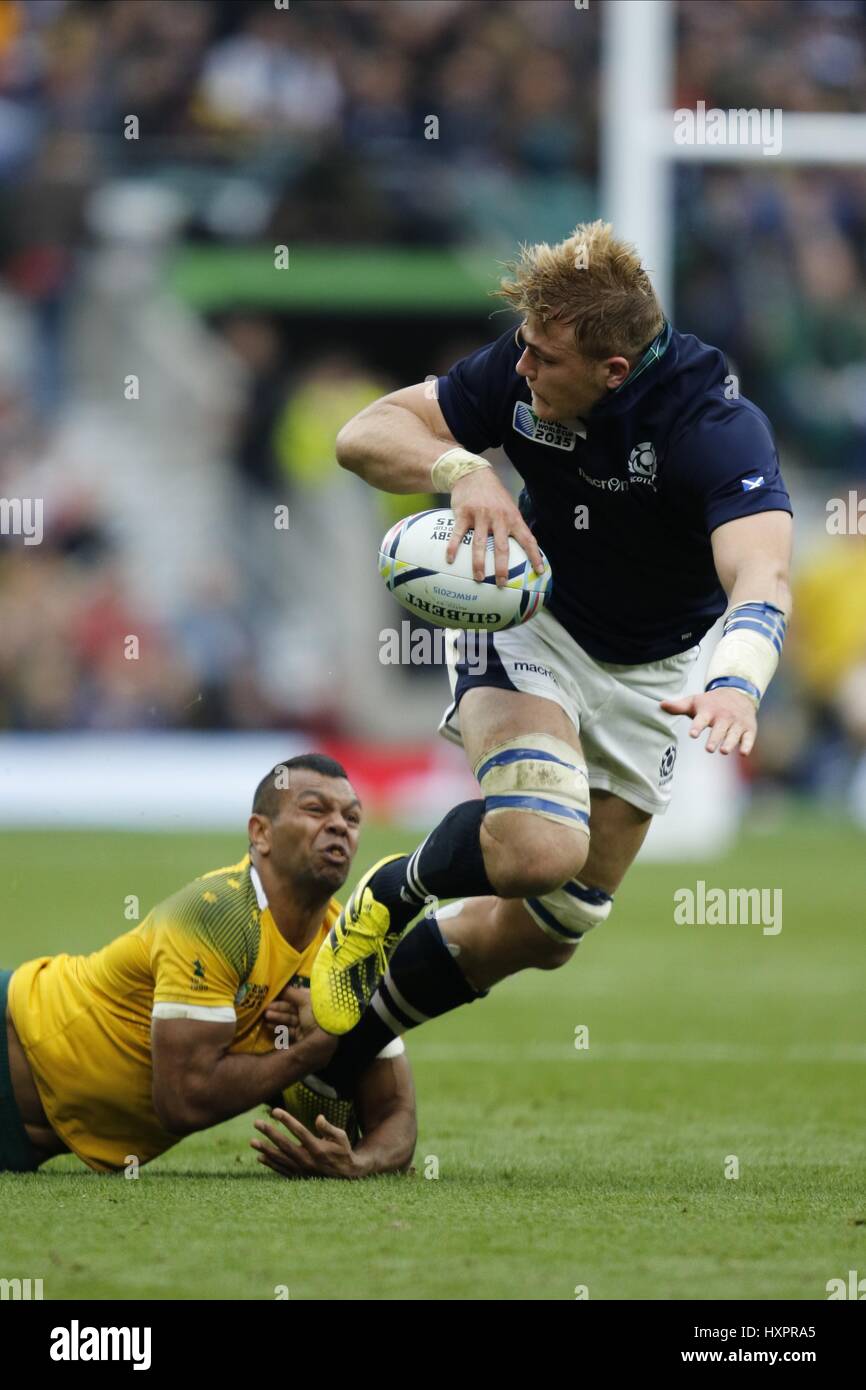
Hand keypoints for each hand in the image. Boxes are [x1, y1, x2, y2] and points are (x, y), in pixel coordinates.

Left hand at [251, 1110, 366, 1179]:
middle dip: (270, 1133)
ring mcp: (302, 1170)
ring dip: (265, 1149)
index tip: (274, 1111)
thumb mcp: (341, 1137)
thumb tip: (318, 1118)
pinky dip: (271, 1164)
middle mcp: (308, 1160)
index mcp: (318, 1148)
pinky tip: (260, 1157)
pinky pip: (282, 1170)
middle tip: (256, 1123)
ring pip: (280, 1158)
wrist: (346, 1175)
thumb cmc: (343, 1151)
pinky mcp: (299, 1177)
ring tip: (252, 1142)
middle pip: (285, 1144)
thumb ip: (329, 1128)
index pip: (299, 1131)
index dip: (286, 1120)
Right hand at [264, 985, 319, 1043]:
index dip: (284, 995)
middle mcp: (310, 1012)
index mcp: (314, 1001)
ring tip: (265, 1015)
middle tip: (265, 1007)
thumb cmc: (316, 1015)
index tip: (272, 995)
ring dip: (277, 1016)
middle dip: (278, 1007)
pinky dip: (278, 1027)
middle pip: (292, 1008)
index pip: (297, 996)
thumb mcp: (305, 1000)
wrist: (324, 1039)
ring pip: (289, 1019)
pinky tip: (268, 1025)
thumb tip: (279, 985)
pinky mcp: (301, 1036)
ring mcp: (306, 1024)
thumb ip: (291, 992)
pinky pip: (288, 1030)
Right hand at [448, 469, 544, 585]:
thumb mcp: (508, 507)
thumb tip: (523, 550)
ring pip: (480, 543)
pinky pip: (458, 534)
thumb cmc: (493, 496)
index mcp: (512, 518)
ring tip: (478, 577)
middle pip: (502, 547)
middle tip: (502, 583)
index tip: (539, 572)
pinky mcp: (463, 513)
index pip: (527, 539)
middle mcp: (498, 517)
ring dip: (479, 563)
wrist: (473, 474)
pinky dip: (453, 548)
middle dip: (502, 567)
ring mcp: (480, 515)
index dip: (534, 556)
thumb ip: (513, 526)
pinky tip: (450, 560)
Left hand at [660, 688, 757, 755]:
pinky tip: (743, 752)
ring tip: (723, 751)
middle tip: (708, 749)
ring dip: (729, 742)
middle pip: (719, 729)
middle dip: (714, 738)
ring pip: (733, 734)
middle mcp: (724, 717)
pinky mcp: (748, 728)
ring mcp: (737, 723)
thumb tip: (660, 704)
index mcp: (709, 711)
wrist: (738, 693)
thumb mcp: (694, 702)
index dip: (697, 726)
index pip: (702, 719)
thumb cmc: (710, 703)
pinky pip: (748, 737)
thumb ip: (678, 706)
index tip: (692, 734)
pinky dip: (747, 744)